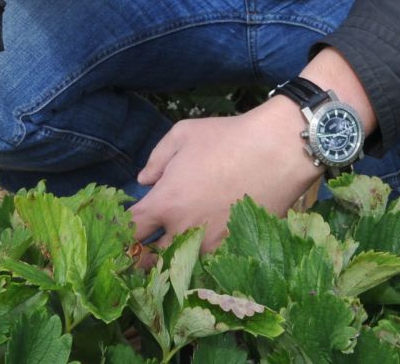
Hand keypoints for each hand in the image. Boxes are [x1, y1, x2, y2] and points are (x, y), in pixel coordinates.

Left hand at [127, 101, 321, 260]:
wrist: (277, 151)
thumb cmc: (227, 137)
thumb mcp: (182, 134)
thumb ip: (156, 160)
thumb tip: (143, 180)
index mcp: (165, 202)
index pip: (130, 230)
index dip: (122, 231)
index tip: (123, 227)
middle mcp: (184, 229)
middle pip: (150, 258)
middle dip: (141, 254)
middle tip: (142, 246)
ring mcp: (211, 243)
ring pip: (181, 265)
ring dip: (172, 260)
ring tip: (172, 249)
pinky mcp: (235, 248)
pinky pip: (210, 263)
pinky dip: (203, 259)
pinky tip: (203, 247)